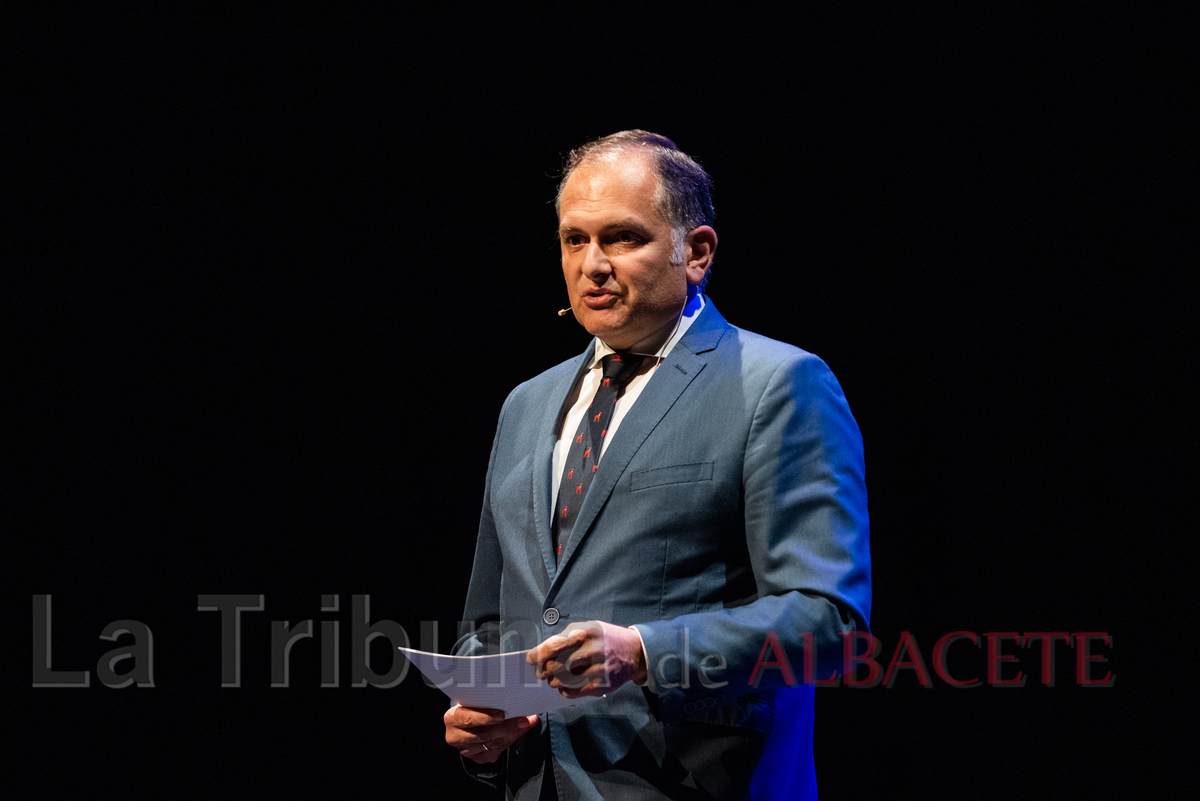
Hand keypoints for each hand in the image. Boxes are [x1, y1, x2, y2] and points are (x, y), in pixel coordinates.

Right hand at [444, 704, 537, 763]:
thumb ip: (493, 701)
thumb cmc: (473, 708)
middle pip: (483, 734)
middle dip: (506, 727)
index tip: (502, 714)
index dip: (485, 717)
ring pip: (492, 744)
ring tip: (524, 724)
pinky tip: (518, 732)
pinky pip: (496, 752)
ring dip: (511, 734)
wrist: (467, 720)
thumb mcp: (477, 702)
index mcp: (452, 718)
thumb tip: (516, 703)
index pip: (468, 719)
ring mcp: (465, 750)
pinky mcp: (476, 758)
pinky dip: (510, 741)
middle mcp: (456, 736)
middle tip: (522, 719)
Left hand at [526, 620, 647, 698]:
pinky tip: (566, 686)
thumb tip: (541, 651)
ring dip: (553, 682)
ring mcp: (597, 669)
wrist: (635, 652)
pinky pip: (573, 692)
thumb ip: (566, 637)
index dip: (537, 655)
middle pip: (554, 666)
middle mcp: (591, 650)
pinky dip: (565, 691)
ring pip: (561, 681)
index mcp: (584, 633)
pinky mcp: (601, 685)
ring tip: (555, 678)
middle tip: (542, 672)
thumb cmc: (604, 638)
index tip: (530, 659)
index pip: (552, 646)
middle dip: (543, 671)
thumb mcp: (587, 628)